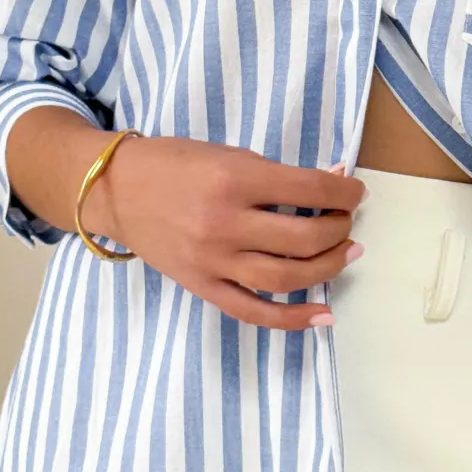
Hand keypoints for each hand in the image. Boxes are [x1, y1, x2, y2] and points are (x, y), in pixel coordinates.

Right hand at [82, 133, 365, 329]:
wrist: (116, 192)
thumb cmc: (175, 164)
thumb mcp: (229, 153)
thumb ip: (279, 173)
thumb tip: (335, 178)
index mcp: (233, 179)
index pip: (308, 189)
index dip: (344, 191)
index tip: (356, 192)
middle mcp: (224, 223)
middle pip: (304, 238)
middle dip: (339, 229)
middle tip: (347, 222)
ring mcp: (213, 261)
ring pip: (286, 278)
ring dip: (328, 268)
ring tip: (346, 253)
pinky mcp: (203, 286)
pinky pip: (254, 312)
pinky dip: (294, 318)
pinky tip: (324, 314)